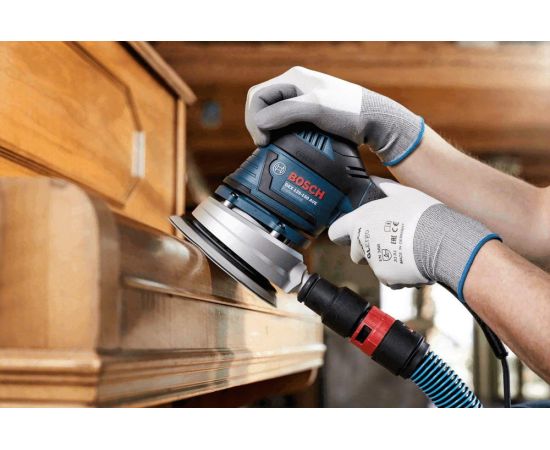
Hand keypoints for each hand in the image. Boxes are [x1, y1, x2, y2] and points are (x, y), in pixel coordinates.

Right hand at [245, 66, 424, 165]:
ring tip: (273, 144)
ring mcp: (302, 99)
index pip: (257, 95)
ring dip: (268, 129)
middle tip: (266, 144)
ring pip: (272, 113)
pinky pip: (284, 120)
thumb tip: (261, 122)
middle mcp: (295, 86)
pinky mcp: (309, 113)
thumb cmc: (349, 111)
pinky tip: (284, 142)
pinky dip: (279, 131)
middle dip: (258, 124)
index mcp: (293, 78)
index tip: (264, 140)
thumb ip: (286, 112)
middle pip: (262, 104)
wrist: (376, 121)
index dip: (254, 118)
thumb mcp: (316, 108)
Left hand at [328, 177, 500, 300]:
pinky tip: (414, 262)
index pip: (336, 232)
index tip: (348, 235)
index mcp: (361, 221)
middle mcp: (362, 243)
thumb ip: (385, 188)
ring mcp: (373, 262)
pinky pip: (390, 278)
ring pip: (376, 265)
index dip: (342, 233)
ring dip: (387, 261)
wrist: (441, 241)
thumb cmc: (422, 214)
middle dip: (368, 250)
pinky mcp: (386, 277)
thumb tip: (376, 180)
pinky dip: (400, 274)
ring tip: (408, 250)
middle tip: (390, 241)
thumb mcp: (404, 194)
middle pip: (356, 252)